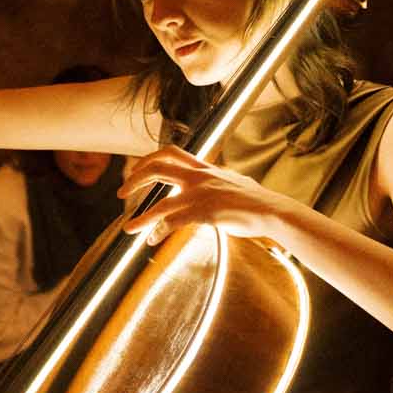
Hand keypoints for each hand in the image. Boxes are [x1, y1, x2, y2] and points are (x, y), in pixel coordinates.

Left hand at [119, 146, 280, 246]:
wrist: (271, 211)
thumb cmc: (255, 200)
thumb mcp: (233, 180)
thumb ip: (217, 178)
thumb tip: (216, 179)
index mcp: (204, 168)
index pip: (170, 153)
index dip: (147, 159)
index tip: (136, 172)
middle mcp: (200, 177)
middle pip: (157, 168)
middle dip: (134, 180)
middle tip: (121, 193)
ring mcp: (202, 195)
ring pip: (161, 203)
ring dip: (141, 217)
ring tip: (129, 228)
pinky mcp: (206, 213)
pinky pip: (174, 223)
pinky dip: (160, 231)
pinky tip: (154, 239)